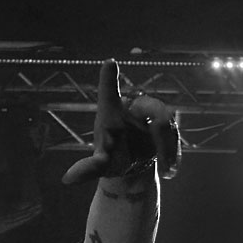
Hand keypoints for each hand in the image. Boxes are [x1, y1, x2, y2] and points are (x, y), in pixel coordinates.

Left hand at [62, 59, 181, 184]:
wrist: (132, 167)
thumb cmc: (111, 159)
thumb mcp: (101, 165)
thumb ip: (88, 169)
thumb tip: (67, 179)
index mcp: (111, 112)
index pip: (109, 92)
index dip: (109, 78)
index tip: (109, 63)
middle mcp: (133, 108)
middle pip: (153, 108)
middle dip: (161, 131)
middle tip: (162, 160)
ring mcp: (151, 113)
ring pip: (168, 122)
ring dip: (169, 148)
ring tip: (165, 171)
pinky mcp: (167, 123)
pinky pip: (175, 132)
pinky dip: (175, 152)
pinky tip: (169, 172)